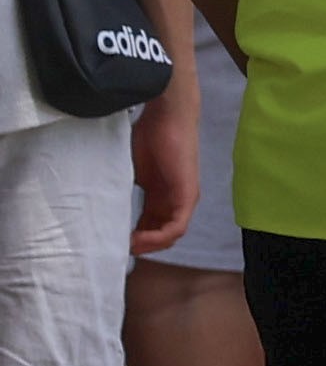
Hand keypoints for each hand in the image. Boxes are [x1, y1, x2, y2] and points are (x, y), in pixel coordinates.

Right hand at [128, 61, 195, 258]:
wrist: (167, 116)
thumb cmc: (148, 136)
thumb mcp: (129, 169)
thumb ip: (120, 187)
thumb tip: (96, 204)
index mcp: (162, 195)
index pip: (150, 227)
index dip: (134, 239)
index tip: (112, 241)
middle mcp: (175, 200)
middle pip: (160, 236)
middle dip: (139, 246)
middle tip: (116, 249)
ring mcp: (184, 198)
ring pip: (170, 236)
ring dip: (148, 246)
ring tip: (127, 247)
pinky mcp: (188, 195)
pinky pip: (177, 227)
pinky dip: (158, 238)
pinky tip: (139, 240)